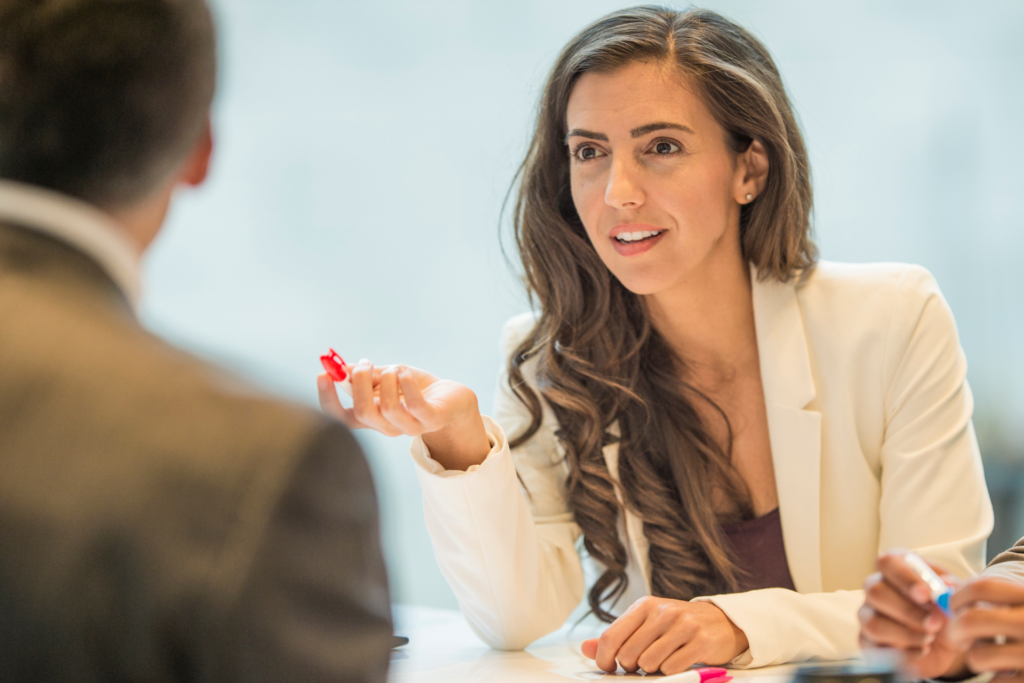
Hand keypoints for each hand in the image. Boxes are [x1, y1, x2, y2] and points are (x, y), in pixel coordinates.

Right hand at [317, 360, 490, 470]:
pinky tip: (405, 372)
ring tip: (396, 368)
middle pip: (361, 413)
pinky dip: (406, 383)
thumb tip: (340, 368)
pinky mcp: (433, 419)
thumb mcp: (387, 378)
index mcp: (372, 418)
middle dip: (359, 383)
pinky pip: (415, 405)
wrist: (453, 399)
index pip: (340, 418)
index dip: (328, 398)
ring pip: (388, 409)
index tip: (322, 373)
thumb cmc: (416, 388)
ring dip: (388, 380)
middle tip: (365, 364)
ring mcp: (410, 426)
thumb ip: (366, 376)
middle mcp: (388, 427)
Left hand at [580, 597, 747, 674]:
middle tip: (643, 664)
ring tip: (663, 660)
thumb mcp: (646, 624)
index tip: (610, 668)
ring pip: (649, 663)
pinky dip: (672, 671)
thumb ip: (617, 636)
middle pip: (628, 654)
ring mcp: (683, 626)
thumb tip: (586, 648)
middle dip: (632, 667)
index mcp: (644, 605)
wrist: (721, 621)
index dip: (605, 659)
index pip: (611, 637)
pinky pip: (672, 668)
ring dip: (653, 670)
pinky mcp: (701, 642)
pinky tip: (678, 662)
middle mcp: (662, 612)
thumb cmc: (677, 626)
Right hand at [859, 552, 963, 679]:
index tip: (926, 595)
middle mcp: (875, 587)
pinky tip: (922, 650)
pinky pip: (875, 647)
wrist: (946, 643)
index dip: (905, 578)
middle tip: (935, 624)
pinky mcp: (866, 640)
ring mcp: (867, 614)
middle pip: (876, 591)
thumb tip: (947, 584)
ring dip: (905, 633)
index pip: (888, 563)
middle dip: (908, 611)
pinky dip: (902, 652)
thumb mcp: (956, 597)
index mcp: (896, 568)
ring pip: (873, 622)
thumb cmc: (946, 610)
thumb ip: (954, 589)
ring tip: (930, 639)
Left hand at [947, 577, 1023, 679]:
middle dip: (954, 630)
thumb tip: (944, 587)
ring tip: (991, 655)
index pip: (981, 588)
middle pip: (971, 621)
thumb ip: (986, 595)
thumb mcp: (1016, 604)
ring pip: (978, 656)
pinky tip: (1005, 671)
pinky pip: (992, 682)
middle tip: (957, 636)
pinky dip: (992, 677)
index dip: (958, 597)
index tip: (952, 607)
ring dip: (975, 657)